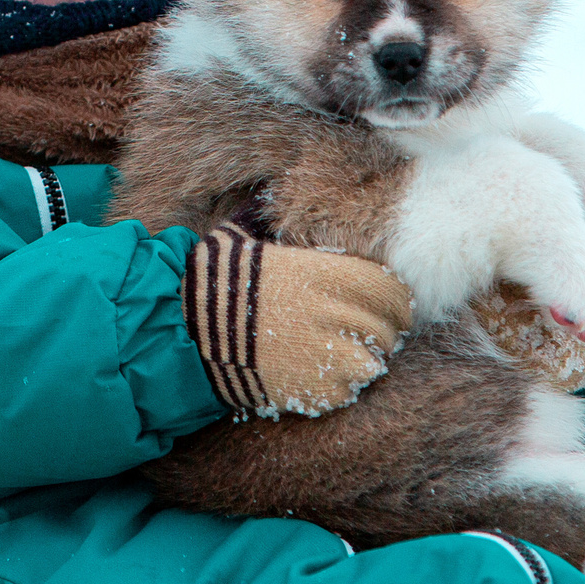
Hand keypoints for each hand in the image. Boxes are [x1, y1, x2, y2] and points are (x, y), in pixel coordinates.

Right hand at [184, 226, 414, 417]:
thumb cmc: (220, 280)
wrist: (189, 332)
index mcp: (327, 274)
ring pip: (373, 364)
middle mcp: (334, 314)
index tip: (390, 308)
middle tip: (363, 334)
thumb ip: (285, 229)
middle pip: (385, 330)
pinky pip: (347, 392)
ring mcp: (327, 357)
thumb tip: (284, 191)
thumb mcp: (252, 238)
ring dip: (361, 361)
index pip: (390, 291)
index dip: (395, 302)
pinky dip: (338, 387)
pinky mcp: (314, 391)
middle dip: (378, 333)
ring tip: (340, 357)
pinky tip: (316, 374)